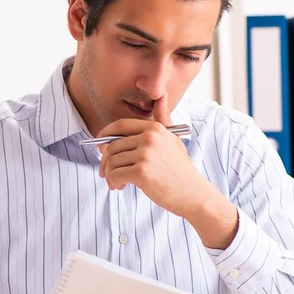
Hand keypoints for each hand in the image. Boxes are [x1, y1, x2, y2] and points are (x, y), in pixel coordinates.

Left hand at [98, 94, 210, 217]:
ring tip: (116, 183)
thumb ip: (161, 122)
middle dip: (105, 161)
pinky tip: (120, 187)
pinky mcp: (142, 172)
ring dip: (109, 175)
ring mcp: (146, 154)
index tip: (100, 147)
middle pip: (113, 145)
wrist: (193, 193)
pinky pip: (115, 174)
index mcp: (155, 128)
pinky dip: (113, 182)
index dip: (105, 135)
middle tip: (105, 173)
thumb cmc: (180, 171)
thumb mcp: (173, 141)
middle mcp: (150, 138)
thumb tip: (156, 100)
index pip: (120, 125)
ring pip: (112, 161)